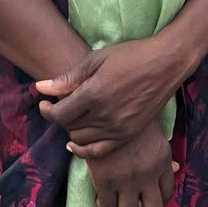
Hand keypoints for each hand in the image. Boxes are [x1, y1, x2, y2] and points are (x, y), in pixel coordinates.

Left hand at [37, 37, 192, 153]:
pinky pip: (99, 151)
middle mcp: (104, 116)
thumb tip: (41, 87)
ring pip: (82, 139)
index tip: (44, 102)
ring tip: (72, 116)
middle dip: (59, 116)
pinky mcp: (128, 135)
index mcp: (94, 94)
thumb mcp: (97, 58)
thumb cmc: (131, 55)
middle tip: (60, 105)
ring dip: (71, 129)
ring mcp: (117, 128)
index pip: (59, 114)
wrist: (166, 64)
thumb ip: (69, 77)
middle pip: (69, 126)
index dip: (47, 110)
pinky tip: (76, 143)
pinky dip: (84, 149)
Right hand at [85, 120, 175, 206]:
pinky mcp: (105, 179)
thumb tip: (177, 168)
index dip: (158, 202)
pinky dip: (104, 205)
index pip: (167, 193)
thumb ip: (165, 154)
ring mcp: (127, 179)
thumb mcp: (155, 133)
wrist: (107, 105)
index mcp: (163, 161)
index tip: (149, 202)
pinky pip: (107, 205)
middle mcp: (148, 175)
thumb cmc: (131, 117)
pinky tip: (102, 197)